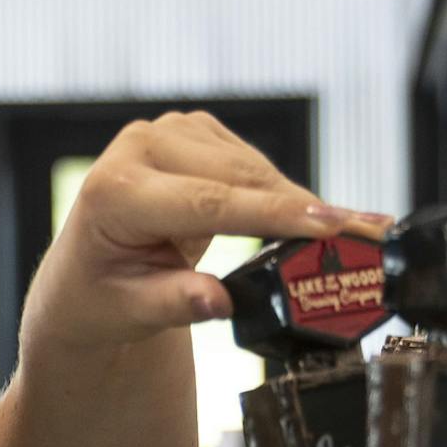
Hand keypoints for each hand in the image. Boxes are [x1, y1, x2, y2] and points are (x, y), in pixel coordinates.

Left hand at [19, 111, 391, 350]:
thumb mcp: (130, 313)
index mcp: (113, 192)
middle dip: (301, 210)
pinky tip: (302, 219)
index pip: (206, 202)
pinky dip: (278, 192)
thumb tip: (220, 303)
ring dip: (295, 201)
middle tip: (365, 235)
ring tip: (346, 232)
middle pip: (238, 179)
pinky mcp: (190, 132)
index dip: (273, 214)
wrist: (81, 277)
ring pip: (251, 167)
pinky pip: (249, 163)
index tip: (330, 224)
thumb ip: (175, 304)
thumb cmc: (99, 299)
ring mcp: (164, 133)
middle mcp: (136, 149)